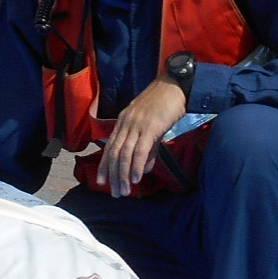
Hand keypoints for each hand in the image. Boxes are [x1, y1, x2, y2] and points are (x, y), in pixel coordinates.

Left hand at [101, 77, 192, 198]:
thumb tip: (143, 169)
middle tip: (114, 193)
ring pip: (124, 154)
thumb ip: (148, 149)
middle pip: (114, 153)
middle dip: (113, 175)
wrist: (175, 86)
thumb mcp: (152, 126)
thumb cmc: (165, 104)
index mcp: (123, 122)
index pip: (109, 147)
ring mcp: (136, 125)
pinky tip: (136, 178)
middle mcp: (126, 123)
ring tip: (124, 191)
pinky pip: (140, 150)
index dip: (104, 166)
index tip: (102, 182)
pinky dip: (136, 165)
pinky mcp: (150, 127)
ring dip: (123, 175)